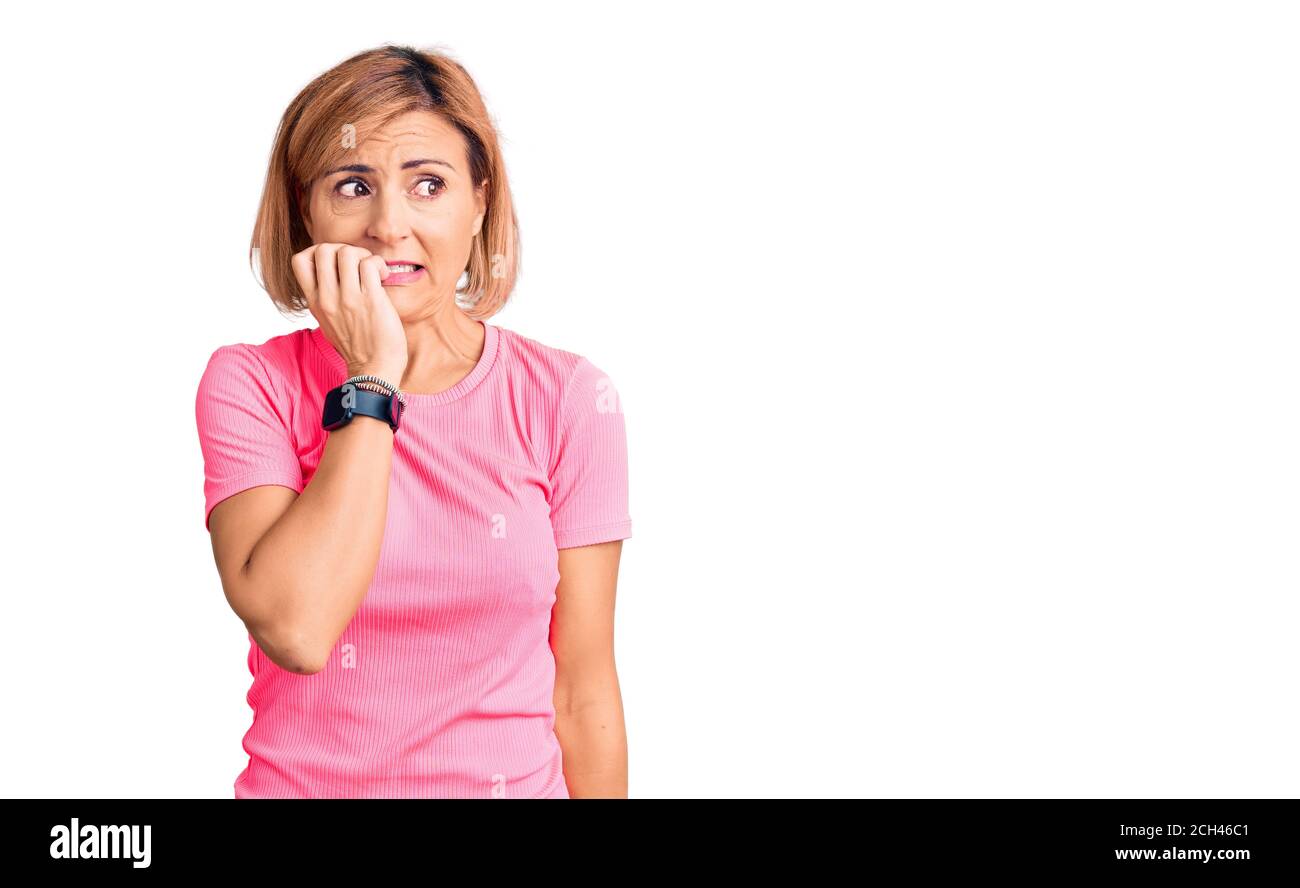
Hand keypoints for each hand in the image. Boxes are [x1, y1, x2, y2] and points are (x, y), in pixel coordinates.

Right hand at [291, 244, 408, 384]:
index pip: (299, 260)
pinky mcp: (370, 300)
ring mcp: (348, 298)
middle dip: (344, 250)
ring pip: (347, 252)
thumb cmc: (357, 347)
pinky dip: (378, 265)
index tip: (336, 264)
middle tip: (358, 266)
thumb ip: (326, 298)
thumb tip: (334, 273)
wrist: (374, 370)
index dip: (317, 252)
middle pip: (324, 249)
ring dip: (363, 256)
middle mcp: (327, 298)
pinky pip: (369, 264)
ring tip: (373, 272)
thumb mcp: (329, 321)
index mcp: (314, 302)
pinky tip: (384, 278)